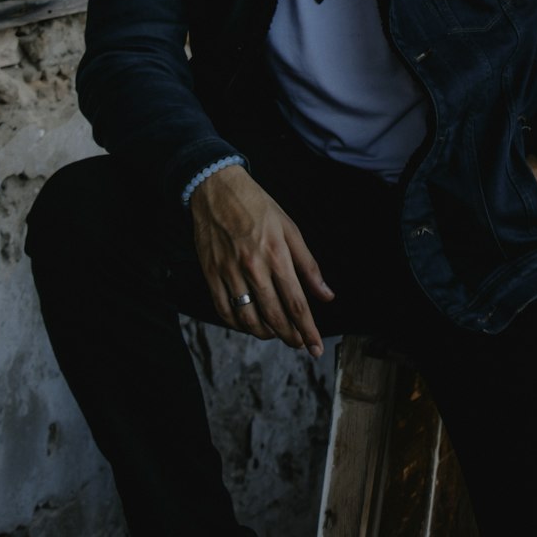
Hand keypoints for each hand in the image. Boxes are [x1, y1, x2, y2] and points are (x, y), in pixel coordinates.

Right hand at [189, 164, 333, 356]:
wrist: (216, 188)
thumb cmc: (257, 206)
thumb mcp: (290, 228)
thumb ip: (308, 265)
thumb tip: (326, 294)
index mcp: (276, 254)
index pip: (296, 302)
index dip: (308, 329)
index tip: (316, 347)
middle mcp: (252, 266)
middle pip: (274, 315)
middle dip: (290, 336)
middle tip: (299, 343)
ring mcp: (229, 272)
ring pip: (248, 318)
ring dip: (265, 333)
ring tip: (276, 333)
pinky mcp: (210, 273)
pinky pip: (223, 310)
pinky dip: (237, 324)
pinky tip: (248, 324)